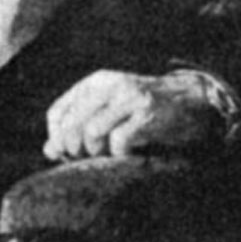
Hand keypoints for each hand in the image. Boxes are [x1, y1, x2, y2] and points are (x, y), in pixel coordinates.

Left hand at [43, 69, 223, 161]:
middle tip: (89, 159)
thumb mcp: (109, 110)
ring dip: (97, 153)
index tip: (67, 154)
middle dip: (74, 151)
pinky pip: (119, 141)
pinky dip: (119, 153)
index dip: (57, 138)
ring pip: (91, 134)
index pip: (57, 113)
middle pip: (72, 126)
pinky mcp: (147, 115)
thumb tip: (49, 151)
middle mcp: (110, 85)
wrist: (191, 100)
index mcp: (96, 82)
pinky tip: (128, 152)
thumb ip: (79, 125)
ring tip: (109, 155)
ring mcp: (129, 98)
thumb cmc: (144, 110)